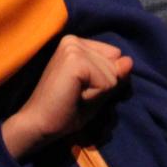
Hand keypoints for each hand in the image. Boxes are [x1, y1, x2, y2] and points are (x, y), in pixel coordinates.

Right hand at [1, 35, 133, 159]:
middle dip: (103, 86)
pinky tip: (75, 98)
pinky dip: (96, 96)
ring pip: (113, 74)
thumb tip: (129, 61)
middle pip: (116, 64)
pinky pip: (107, 82)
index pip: (115, 56)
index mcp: (76, 43)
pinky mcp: (74, 61)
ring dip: (98, 93)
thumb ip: (114, 75)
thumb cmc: (64, 111)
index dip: (104, 80)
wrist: (38, 125)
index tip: (79, 90)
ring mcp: (73, 48)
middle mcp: (73, 40)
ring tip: (74, 97)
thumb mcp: (97, 91)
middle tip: (76, 96)